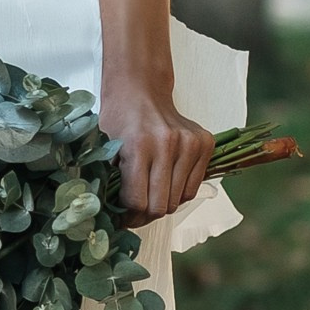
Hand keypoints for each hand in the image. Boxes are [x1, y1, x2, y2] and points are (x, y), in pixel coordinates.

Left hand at [100, 84, 214, 225]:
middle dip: (144, 216)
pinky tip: (164, 183)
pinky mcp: (205, 144)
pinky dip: (178, 193)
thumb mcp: (104, 150)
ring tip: (149, 195)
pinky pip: (192, 189)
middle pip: (160, 206)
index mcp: (139, 145)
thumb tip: (110, 217)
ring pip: (178, 201)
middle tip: (134, 213)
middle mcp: (168, 144)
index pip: (138, 202)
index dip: (128, 217)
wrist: (140, 91)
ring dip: (162, 204)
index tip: (122, 218)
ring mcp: (190, 144)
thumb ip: (109, 182)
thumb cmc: (119, 120)